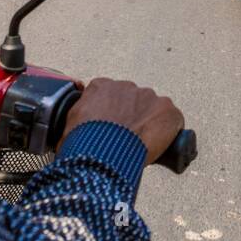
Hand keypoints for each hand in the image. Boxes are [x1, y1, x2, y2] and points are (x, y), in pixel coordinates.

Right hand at [61, 77, 183, 163]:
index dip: (113, 114)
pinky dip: (169, 132)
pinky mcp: (167, 110)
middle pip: (133, 101)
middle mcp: (126, 86)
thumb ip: (76, 121)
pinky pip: (172, 120)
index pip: (110, 96)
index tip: (113, 128)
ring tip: (143, 145)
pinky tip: (163, 147)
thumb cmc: (82, 144)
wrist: (102, 154)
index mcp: (100, 87)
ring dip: (150, 123)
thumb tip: (74, 131)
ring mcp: (149, 96)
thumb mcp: (68, 128)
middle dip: (132, 117)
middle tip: (128, 138)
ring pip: (153, 110)